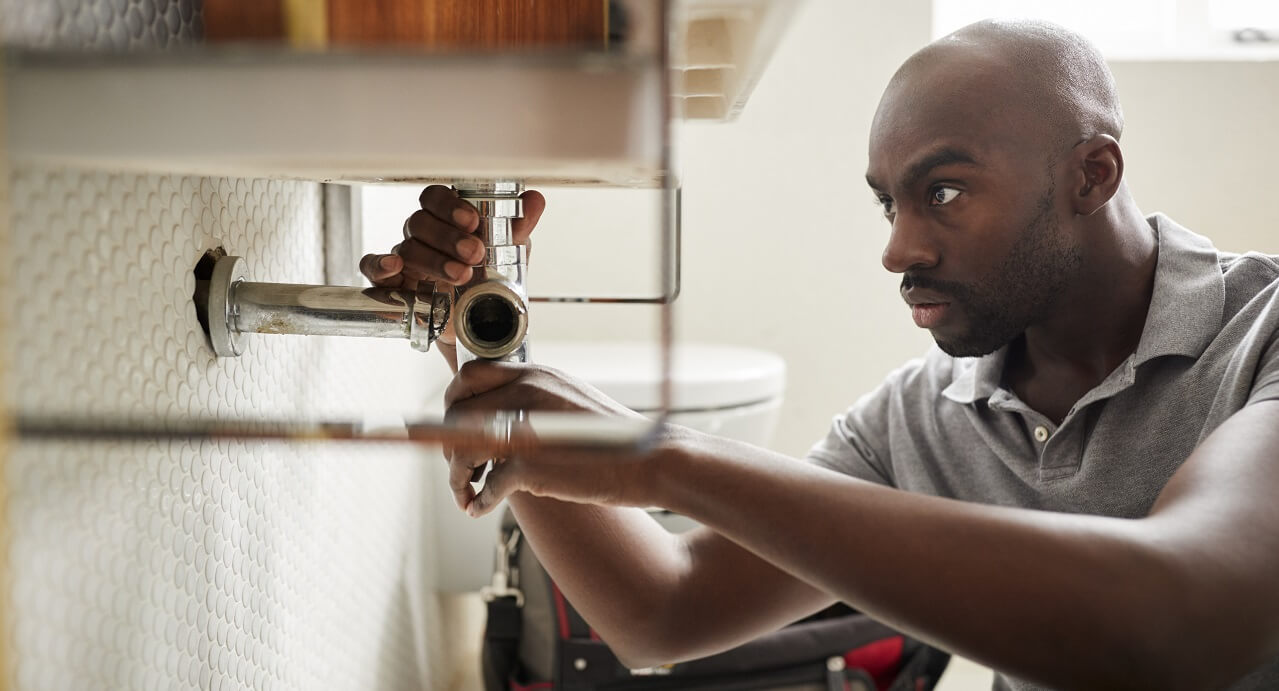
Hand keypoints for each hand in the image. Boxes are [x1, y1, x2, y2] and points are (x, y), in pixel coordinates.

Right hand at [358, 184, 545, 348]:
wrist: (480, 324)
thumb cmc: (488, 279)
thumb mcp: (509, 253)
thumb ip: (518, 227)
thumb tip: (535, 199)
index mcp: (447, 219)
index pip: (436, 198)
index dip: (450, 206)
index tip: (472, 221)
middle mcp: (423, 234)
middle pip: (420, 221)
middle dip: (448, 237)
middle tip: (474, 253)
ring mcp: (406, 257)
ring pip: (407, 247)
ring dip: (434, 260)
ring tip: (461, 275)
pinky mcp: (394, 283)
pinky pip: (373, 267)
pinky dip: (379, 264)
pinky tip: (395, 266)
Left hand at [442, 360, 660, 516]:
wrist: (652, 460)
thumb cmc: (615, 438)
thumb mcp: (571, 400)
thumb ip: (535, 400)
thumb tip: (501, 415)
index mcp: (536, 374)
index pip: (469, 376)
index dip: (453, 403)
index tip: (454, 426)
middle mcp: (526, 393)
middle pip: (456, 413)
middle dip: (448, 444)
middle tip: (462, 468)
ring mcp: (526, 427)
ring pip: (462, 448)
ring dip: (457, 476)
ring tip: (466, 493)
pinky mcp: (530, 465)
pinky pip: (487, 484)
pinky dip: (478, 500)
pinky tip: (479, 509)